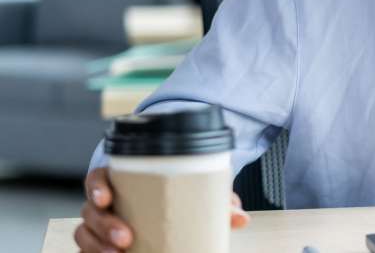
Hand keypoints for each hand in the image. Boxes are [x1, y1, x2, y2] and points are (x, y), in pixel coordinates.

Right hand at [74, 167, 249, 250]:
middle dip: (104, 226)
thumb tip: (239, 218)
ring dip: (96, 247)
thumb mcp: (194, 193)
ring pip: (84, 235)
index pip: (97, 179)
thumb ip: (216, 201)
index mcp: (122, 183)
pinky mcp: (100, 245)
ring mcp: (100, 227)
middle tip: (124, 238)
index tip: (107, 197)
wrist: (170, 209)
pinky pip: (87, 251)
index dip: (97, 187)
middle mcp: (105, 205)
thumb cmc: (176, 197)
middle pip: (90, 212)